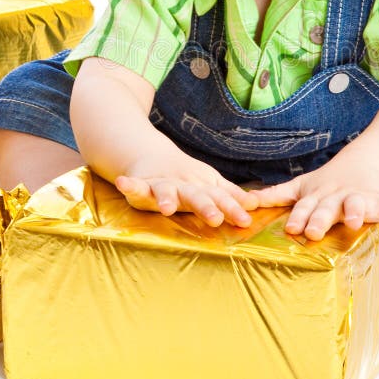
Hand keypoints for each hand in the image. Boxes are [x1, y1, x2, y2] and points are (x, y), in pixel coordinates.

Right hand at [114, 147, 258, 227]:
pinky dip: (128, 184)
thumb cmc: (187, 179)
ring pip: (165, 190)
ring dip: (166, 197)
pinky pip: (134, 185)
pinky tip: (122, 183)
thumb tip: (256, 204)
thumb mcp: (211, 185)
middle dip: (205, 207)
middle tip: (215, 219)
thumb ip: (230, 196)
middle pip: (196, 196)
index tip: (245, 221)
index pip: (220, 198)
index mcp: (202, 188)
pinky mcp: (141, 184)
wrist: (154, 157)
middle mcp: (184, 186)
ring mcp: (162, 184)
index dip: (232, 209)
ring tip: (167, 207)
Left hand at [253, 160, 378, 240]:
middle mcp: (336, 196)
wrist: (363, 163)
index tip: (291, 228)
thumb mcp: (301, 186)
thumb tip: (244, 201)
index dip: (298, 216)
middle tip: (313, 232)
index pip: (304, 207)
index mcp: (316, 196)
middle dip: (320, 219)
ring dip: (356, 212)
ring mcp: (357, 197)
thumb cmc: (326, 183)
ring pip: (357, 205)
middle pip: (326, 208)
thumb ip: (274, 195)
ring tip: (355, 221)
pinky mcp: (378, 199)